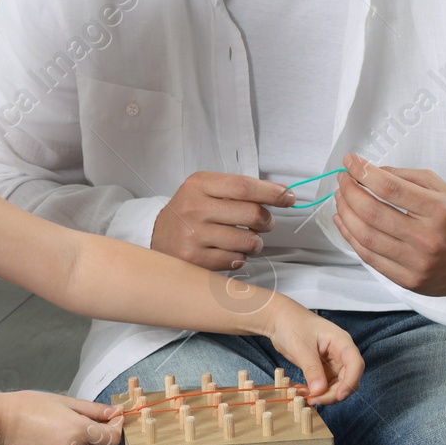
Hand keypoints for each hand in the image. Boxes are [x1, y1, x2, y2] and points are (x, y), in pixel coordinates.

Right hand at [0, 391, 122, 444]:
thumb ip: (94, 410)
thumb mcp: (66, 402)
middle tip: (88, 416)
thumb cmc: (34, 405)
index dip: (117, 427)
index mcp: (80, 431)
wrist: (5, 422)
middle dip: (101, 432)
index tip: (114, 416)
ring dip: (82, 440)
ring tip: (61, 425)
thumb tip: (116, 412)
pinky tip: (52, 437)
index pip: (112, 439)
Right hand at [151, 171, 297, 270]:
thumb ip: (242, 188)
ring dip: (256, 242)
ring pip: (247, 241)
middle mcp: (194, 208)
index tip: (288, 197)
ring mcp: (193, 236)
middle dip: (267, 220)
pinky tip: (229, 250)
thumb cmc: (191, 210)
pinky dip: (240, 257)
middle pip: (252, 214)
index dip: (272, 193)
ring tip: (247, 239)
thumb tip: (282, 191)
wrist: (157, 235)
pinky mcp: (195, 260)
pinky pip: (235, 260)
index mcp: (199, 184)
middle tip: (264, 223)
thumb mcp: (208, 188)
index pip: (244, 186)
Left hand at [261, 299, 363, 405]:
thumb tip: (319, 391)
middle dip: (333, 393)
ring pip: (337, 386)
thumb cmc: (292, 324)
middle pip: (347, 379)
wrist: (279, 320)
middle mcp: (340, 354)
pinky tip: (303, 393)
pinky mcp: (322, 370)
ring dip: (324, 395)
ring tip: (306, 397)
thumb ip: (312, 369)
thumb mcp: (301, 347)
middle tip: (314, 399)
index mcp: (341, 342)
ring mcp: (332, 363)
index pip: (355, 364)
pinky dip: (316, 392)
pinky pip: (325, 386)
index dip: (350, 382)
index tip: (339, 396)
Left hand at [330, 153, 445, 305]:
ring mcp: (417, 263)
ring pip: (366, 237)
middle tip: (342, 180)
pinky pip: (370, 258)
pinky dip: (351, 238)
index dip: (363, 172)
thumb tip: (371, 172)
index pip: (389, 187)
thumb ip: (407, 177)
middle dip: (349, 192)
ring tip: (340, 199)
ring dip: (345, 214)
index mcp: (439, 210)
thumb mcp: (443, 190)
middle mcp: (428, 238)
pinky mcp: (409, 281)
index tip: (350, 162)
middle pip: (372, 212)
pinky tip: (344, 222)